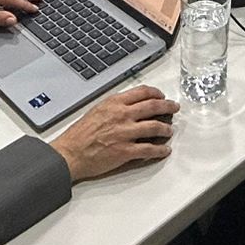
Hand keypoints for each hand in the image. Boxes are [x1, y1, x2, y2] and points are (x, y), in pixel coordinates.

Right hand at [50, 86, 178, 180]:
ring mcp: (125, 133)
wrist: (70, 152)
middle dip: (168, 107)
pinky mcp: (126, 150)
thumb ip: (115, 106)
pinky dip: (160, 150)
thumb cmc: (80, 134)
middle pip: (153, 106)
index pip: (142, 92)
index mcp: (115, 103)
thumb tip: (130, 106)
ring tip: (169, 131)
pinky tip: (164, 150)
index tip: (161, 96)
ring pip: (155, 127)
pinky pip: (149, 149)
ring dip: (166, 129)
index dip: (156, 93)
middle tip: (174, 108)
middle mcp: (122, 115)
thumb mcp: (97, 110)